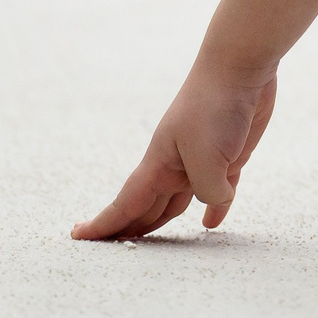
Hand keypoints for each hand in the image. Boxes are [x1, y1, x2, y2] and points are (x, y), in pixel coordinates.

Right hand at [73, 66, 278, 240]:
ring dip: (164, 222)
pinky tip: (209, 225)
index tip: (78, 238)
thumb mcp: (208, 158)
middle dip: (128, 228)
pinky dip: (213, 210)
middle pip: (147, 207)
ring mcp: (201, 159)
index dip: (103, 224)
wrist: (240, 65)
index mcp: (158, 164)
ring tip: (152, 243)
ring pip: (178, 201)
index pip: (125, 203)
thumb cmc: (214, 106)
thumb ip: (208, 190)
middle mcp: (175, 164)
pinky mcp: (229, 155)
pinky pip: (217, 192)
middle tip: (112, 252)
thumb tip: (215, 207)